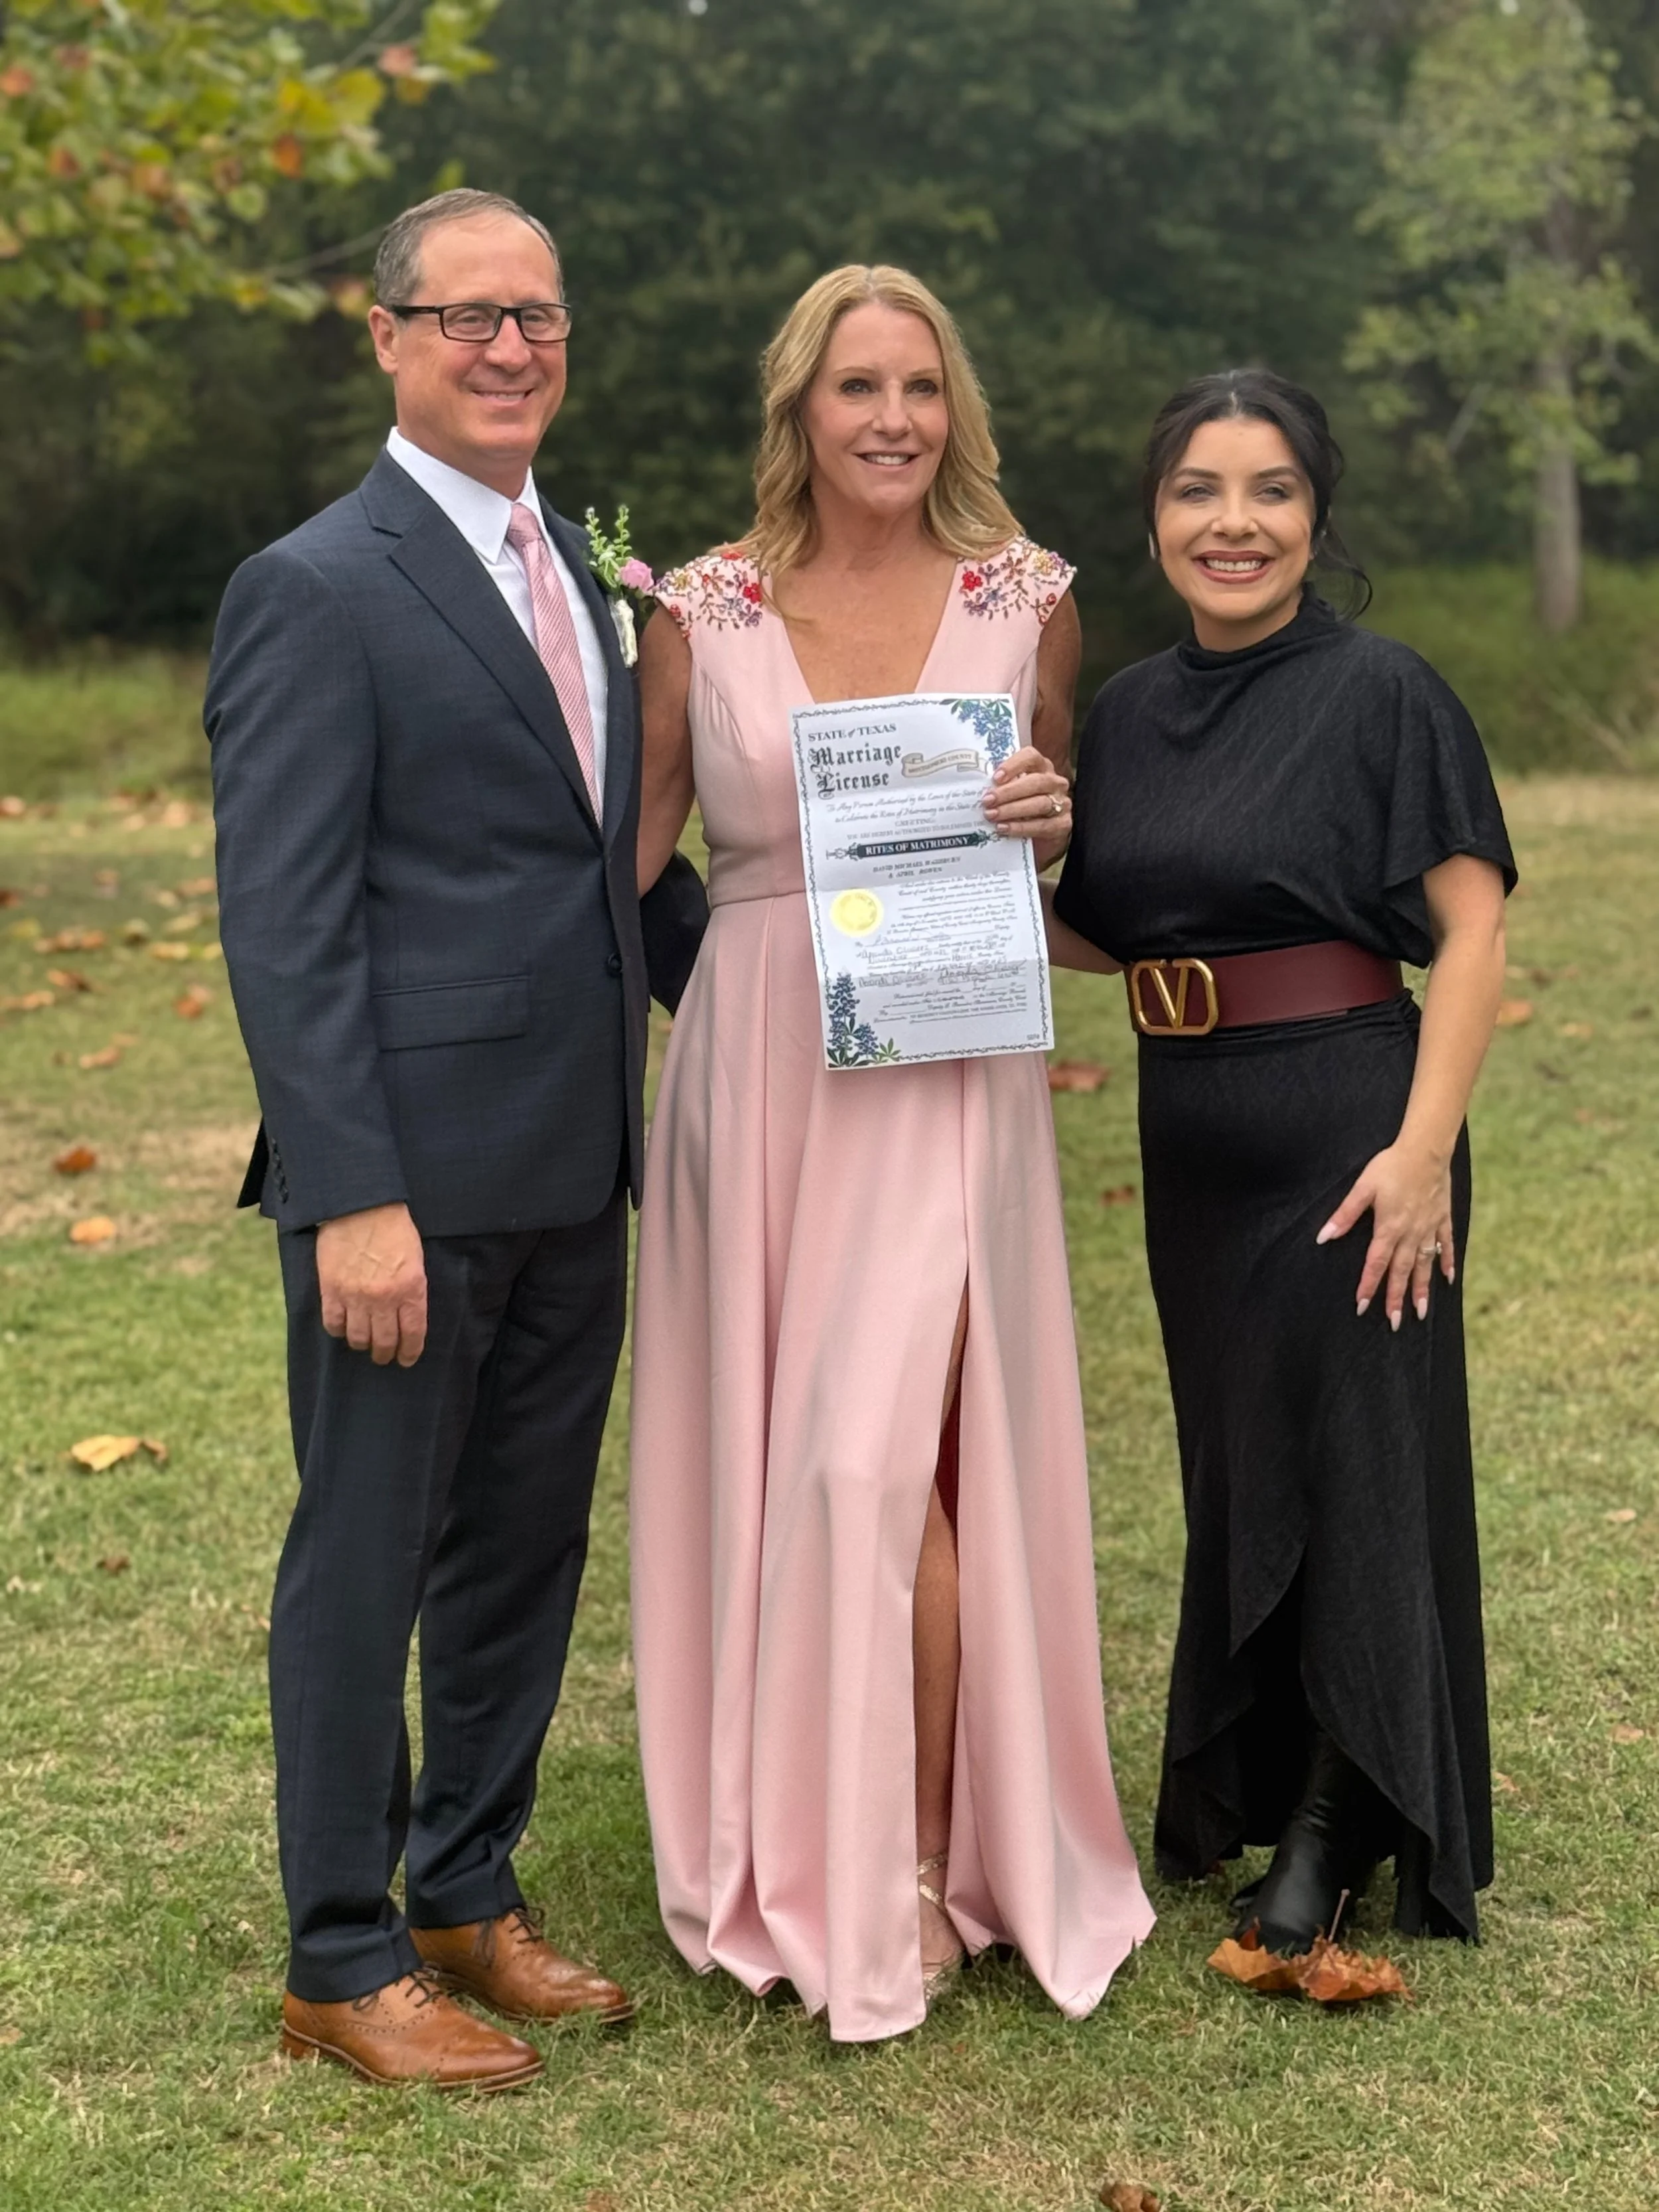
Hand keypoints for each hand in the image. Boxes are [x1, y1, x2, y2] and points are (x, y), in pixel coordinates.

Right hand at [316, 1202, 427, 1366]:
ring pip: (358, 1338)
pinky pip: (333, 1324)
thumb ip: (412, 1288)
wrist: (360, 1205)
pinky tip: (342, 1328)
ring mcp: (356, 1296)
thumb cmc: (393, 1228)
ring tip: (363, 1344)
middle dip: (385, 1354)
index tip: (406, 1359)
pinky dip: (338, 1331)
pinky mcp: (331, 1290)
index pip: (412, 1334)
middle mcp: (384, 1299)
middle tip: (384, 1356)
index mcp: (410, 1290)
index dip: (409, 1352)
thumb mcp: (415, 1259)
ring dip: (362, 1345)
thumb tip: (406, 1314)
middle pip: (384, 1342)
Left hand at [982, 745, 1071, 867]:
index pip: (1031, 757)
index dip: (1013, 765)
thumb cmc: (1020, 809)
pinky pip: (1043, 825)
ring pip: (1040, 803)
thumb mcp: (1010, 794)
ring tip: (992, 815)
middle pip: (1036, 782)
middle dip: (1009, 792)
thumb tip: (976, 788)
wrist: (1039, 838)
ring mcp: (1062, 803)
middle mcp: (1055, 782)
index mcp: (1041, 767)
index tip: (995, 778)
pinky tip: (1005, 828)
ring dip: (1013, 810)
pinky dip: (1022, 827)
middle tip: (987, 800)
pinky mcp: (1063, 824)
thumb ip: (1000, 787)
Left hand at [1316, 1143, 1455, 1330]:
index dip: (1368, 1286)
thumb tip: (1323, 1237)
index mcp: (1389, 1228)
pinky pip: (1446, 1245)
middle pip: (1401, 1272)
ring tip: (1421, 1313)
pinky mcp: (1443, 1218)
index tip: (1361, 1306)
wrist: (1426, 1150)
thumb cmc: (1390, 1167)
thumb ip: (1345, 1215)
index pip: (1376, 1264)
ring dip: (1422, 1289)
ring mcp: (1429, 1227)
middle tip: (1393, 1324)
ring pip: (1425, 1265)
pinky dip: (1447, 1262)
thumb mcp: (1362, 1189)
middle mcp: (1411, 1233)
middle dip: (1396, 1298)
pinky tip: (1448, 1279)